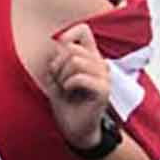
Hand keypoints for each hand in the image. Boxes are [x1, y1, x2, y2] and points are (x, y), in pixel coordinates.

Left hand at [46, 22, 109, 149]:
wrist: (74, 129)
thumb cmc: (66, 103)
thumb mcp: (56, 77)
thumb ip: (57, 59)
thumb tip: (57, 44)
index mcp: (90, 57)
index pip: (83, 30)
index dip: (66, 36)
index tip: (57, 55)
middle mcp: (99, 63)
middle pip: (73, 49)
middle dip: (58, 65)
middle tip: (59, 81)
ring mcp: (104, 76)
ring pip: (75, 61)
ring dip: (62, 76)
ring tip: (65, 88)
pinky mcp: (104, 90)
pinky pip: (80, 77)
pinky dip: (68, 84)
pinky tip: (69, 93)